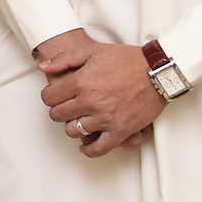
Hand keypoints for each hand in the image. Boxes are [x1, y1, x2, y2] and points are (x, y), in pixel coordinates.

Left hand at [35, 29, 164, 158]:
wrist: (157, 70)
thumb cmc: (126, 59)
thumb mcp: (92, 50)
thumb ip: (64, 59)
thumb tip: (44, 66)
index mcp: (81, 82)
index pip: (49, 97)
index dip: (49, 96)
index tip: (54, 96)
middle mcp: (90, 102)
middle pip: (58, 115)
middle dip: (59, 110)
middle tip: (65, 107)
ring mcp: (105, 118)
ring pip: (74, 132)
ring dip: (72, 127)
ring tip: (77, 120)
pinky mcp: (121, 130)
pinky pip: (99, 148)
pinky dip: (89, 150)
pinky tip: (86, 145)